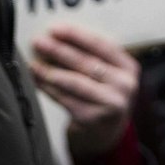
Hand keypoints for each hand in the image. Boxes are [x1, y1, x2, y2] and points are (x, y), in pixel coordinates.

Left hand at [29, 25, 140, 160]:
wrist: (107, 136)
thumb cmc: (104, 99)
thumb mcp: (110, 77)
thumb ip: (94, 60)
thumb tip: (59, 39)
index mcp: (129, 68)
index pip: (103, 46)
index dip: (78, 36)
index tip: (57, 29)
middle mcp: (124, 85)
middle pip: (87, 62)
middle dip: (59, 50)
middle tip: (40, 41)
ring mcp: (110, 103)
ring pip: (74, 81)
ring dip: (50, 70)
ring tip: (34, 62)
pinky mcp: (92, 118)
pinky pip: (64, 98)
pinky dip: (48, 87)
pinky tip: (37, 79)